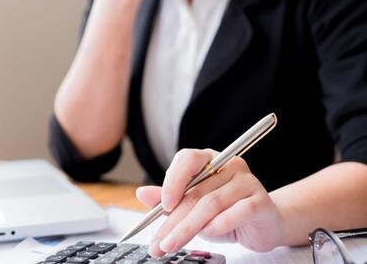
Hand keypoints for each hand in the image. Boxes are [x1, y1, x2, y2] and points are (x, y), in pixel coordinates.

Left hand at [136, 149, 285, 256]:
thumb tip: (142, 193)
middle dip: (172, 221)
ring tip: (171, 244)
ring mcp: (247, 182)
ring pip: (211, 204)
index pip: (187, 159)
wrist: (263, 225)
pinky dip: (219, 225)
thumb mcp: (192, 206)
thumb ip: (169, 200)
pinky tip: (207, 233)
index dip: (173, 179)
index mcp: (209, 160)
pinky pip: (237, 212)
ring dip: (188, 228)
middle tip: (158, 242)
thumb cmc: (225, 213)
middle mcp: (229, 166)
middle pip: (195, 191)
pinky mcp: (260, 201)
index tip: (163, 204)